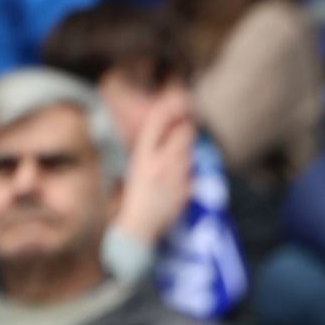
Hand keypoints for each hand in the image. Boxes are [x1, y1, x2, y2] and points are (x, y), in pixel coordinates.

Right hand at [111, 92, 195, 246]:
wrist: (138, 226)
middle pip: (184, 133)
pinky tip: (179, 176)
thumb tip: (159, 135)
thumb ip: (147, 150)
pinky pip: (193, 172)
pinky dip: (189, 170)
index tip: (178, 98)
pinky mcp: (188, 190)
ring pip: (191, 151)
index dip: (170, 107)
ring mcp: (177, 176)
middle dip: (188, 126)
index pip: (158, 122)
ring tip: (178, 153)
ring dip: (188, 148)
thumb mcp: (133, 167)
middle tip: (187, 124)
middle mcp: (161, 163)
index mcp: (142, 155)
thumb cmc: (131, 197)